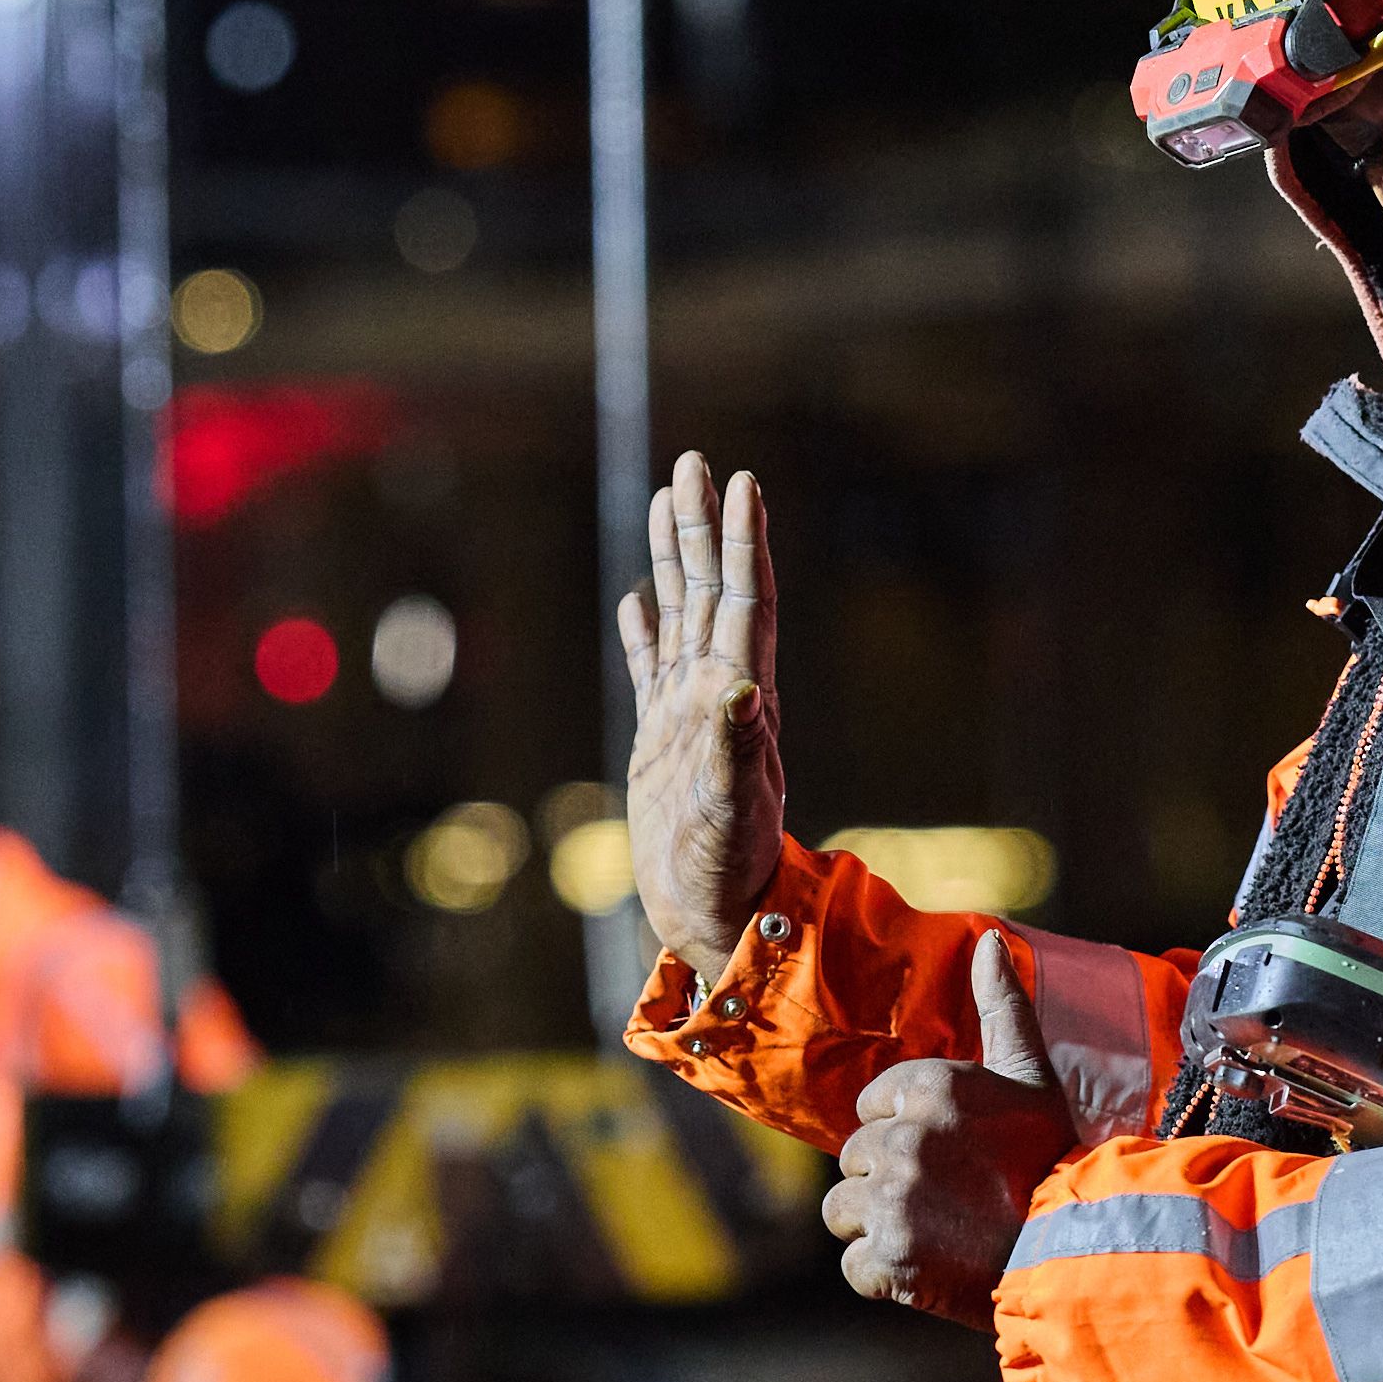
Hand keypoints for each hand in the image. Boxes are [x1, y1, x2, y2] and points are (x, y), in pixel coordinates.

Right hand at [613, 449, 785, 968]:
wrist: (716, 919)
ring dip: (677, 559)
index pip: (744, 603)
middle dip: (704, 527)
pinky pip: (652, 668)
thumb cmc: (727, 875)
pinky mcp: (662, 741)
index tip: (742, 482)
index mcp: (741, 703)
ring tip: (669, 500)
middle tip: (696, 462)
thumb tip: (742, 688)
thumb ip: (735, 751)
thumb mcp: (729, 814)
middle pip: (712, 591)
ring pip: (682, 616)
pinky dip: (645, 629)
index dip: (744, 542)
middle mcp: (721, 696)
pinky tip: (638, 598)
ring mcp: (689, 715)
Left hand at [829, 935, 1076, 1326]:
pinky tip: (930, 1270)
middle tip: (948, 1200)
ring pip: (844, 1210)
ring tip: (937, 1234)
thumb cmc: (1056, 1162)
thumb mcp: (1033, 1075)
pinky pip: (857, 1266)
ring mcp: (891, 1200)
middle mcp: (903, 1139)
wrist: (1079, 1251)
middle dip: (890, 1180)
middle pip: (855, 1158)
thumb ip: (1004, 1005)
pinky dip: (886, 1277)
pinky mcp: (888, 1259)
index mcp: (930, 1086)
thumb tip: (991, 939)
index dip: (907, 1132)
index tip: (950, 1155)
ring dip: (880, 1227)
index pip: (872, 1106)